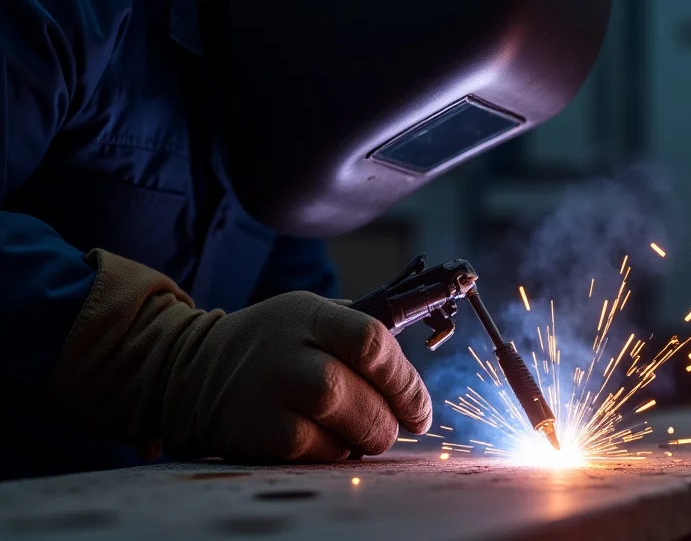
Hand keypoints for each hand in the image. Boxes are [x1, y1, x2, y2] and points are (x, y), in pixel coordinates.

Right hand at [50, 251, 431, 463]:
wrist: (192, 370)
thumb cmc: (273, 345)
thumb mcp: (312, 315)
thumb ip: (361, 334)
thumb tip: (414, 373)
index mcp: (312, 316)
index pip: (372, 342)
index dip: (405, 379)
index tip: (418, 405)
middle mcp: (291, 353)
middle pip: (363, 394)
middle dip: (391, 417)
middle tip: (393, 424)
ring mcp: (273, 395)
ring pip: (348, 429)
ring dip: (364, 437)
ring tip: (356, 429)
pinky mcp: (261, 434)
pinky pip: (321, 455)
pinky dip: (334, 453)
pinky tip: (324, 439)